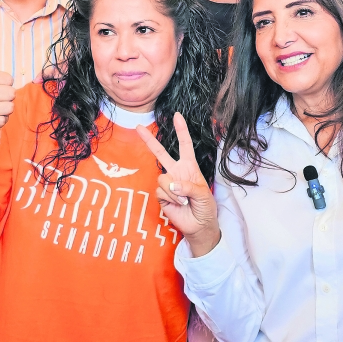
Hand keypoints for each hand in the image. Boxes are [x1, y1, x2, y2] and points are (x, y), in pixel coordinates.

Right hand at [136, 113, 219, 255]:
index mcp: (189, 167)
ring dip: (174, 190)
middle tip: (137, 127)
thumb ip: (189, 186)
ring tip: (184, 199)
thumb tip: (172, 183)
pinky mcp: (161, 195)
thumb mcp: (203, 194)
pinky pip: (160, 191)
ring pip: (162, 178)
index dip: (181, 130)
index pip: (184, 145)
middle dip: (149, 140)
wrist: (199, 225)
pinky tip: (177, 203)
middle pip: (160, 153)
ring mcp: (167, 183)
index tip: (177, 115)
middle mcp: (176, 172)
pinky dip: (170, 197)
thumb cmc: (205, 207)